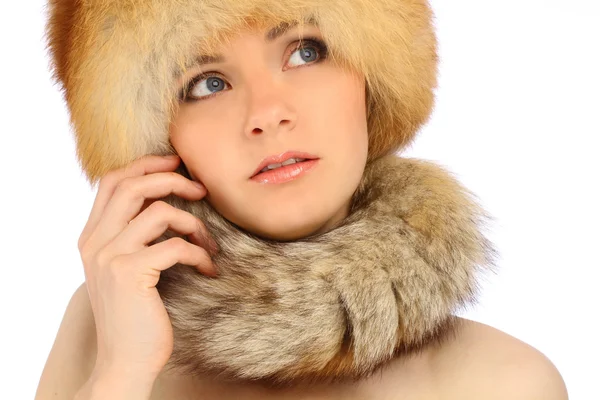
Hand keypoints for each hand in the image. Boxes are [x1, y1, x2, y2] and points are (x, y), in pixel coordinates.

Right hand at [77, 154, 217, 379]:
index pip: (111, 182)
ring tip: (209, 244)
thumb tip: (167, 206)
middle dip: (172, 179)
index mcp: (91, 237)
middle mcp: (94, 242)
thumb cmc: (135, 315)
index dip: (144, 165)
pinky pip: (175, 245)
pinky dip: (199, 254)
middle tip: (201, 190)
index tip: (176, 162)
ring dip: (194, 224)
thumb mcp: (125, 270)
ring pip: (159, 212)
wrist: (125, 361)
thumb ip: (133, 237)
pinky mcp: (130, 273)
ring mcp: (109, 257)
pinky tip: (208, 269)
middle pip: (133, 186)